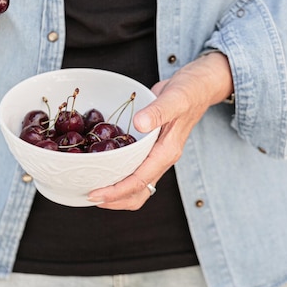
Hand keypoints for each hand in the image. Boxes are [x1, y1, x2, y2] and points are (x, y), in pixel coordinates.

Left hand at [87, 52, 233, 209]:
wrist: (197, 86)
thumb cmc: (189, 91)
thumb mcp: (174, 97)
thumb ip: (158, 111)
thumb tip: (140, 124)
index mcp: (167, 152)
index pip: (140, 181)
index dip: (116, 191)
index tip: (96, 194)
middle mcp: (162, 158)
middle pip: (138, 192)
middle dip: (114, 200)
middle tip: (89, 196)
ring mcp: (156, 155)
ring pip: (137, 185)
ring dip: (116, 192)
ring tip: (93, 189)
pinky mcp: (151, 148)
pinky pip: (135, 170)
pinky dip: (119, 176)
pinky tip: (103, 168)